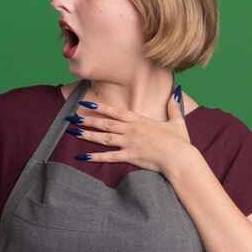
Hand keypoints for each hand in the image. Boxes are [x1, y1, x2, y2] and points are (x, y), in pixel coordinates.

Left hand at [65, 93, 191, 174]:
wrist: (180, 158)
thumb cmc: (179, 141)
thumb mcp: (177, 121)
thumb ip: (173, 107)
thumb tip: (176, 93)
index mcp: (139, 120)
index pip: (115, 112)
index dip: (100, 108)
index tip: (86, 104)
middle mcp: (131, 130)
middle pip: (105, 124)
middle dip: (87, 120)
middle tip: (72, 118)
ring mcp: (129, 143)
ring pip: (103, 138)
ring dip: (87, 135)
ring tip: (73, 132)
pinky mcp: (129, 157)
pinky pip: (109, 157)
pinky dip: (95, 156)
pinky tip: (82, 156)